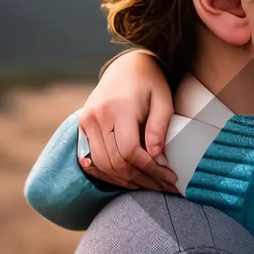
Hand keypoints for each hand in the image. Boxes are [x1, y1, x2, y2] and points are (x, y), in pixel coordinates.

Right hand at [78, 50, 178, 191]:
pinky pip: (94, 160)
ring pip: (103, 165)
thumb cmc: (150, 83)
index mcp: (118, 108)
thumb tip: (157, 159)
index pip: (130, 151)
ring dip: (127, 180)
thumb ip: (159, 129)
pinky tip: (130, 179)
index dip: (151, 170)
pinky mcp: (83, 126)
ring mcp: (86, 122)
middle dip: (142, 180)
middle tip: (165, 187)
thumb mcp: (163, 101)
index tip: (170, 179)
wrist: (127, 67)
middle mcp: (97, 116)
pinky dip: (111, 173)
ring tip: (151, 185)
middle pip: (116, 162)